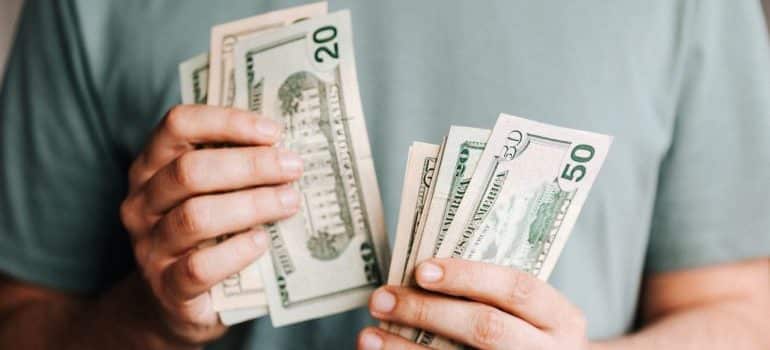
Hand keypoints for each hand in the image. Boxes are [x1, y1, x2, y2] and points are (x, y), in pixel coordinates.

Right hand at [119, 105, 302, 345]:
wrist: (176, 304)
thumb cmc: (205, 236)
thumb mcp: (211, 194)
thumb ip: (235, 168)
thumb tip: (287, 149)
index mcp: (152, 167)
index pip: (178, 125)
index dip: (227, 122)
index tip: (273, 132)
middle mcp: (142, 203)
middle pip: (190, 171)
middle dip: (249, 165)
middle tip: (292, 168)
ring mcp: (149, 247)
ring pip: (195, 217)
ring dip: (251, 205)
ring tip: (289, 201)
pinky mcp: (167, 288)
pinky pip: (199, 267)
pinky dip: (236, 252)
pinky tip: (261, 242)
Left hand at [358, 258, 588, 349]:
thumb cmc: (528, 336)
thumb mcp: (530, 315)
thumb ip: (492, 294)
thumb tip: (419, 272)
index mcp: (561, 318)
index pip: (517, 289)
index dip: (468, 276)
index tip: (421, 269)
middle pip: (486, 328)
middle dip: (427, 312)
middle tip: (381, 299)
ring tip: (368, 336)